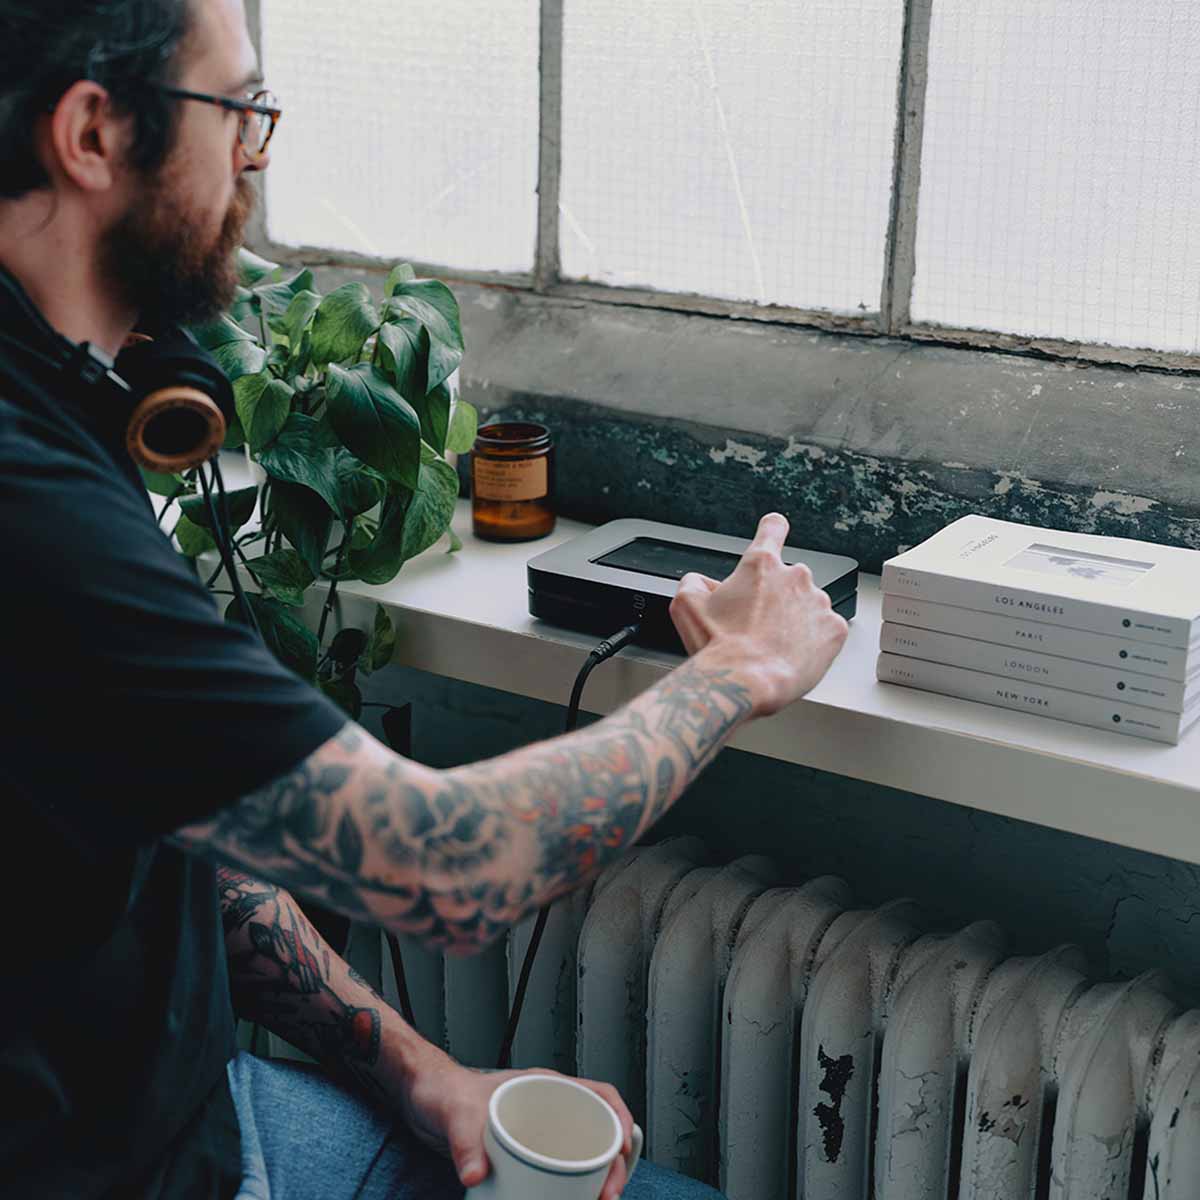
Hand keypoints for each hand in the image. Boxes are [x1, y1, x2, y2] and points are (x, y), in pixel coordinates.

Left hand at [398, 1056, 636, 1199]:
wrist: (422, 1099)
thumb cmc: (442, 1091)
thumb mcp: (455, 1112)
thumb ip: (465, 1142)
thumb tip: (476, 1177)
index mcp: (544, 1086)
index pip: (600, 1096)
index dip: (619, 1121)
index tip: (621, 1150)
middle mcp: (548, 1108)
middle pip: (598, 1132)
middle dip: (613, 1164)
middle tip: (607, 1195)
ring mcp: (538, 1132)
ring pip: (582, 1155)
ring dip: (595, 1180)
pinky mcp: (524, 1155)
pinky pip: (558, 1172)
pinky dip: (569, 1190)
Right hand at [669, 512, 848, 715]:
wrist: (746, 682)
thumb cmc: (718, 647)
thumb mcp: (686, 605)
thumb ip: (694, 582)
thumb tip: (701, 583)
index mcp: (761, 565)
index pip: (773, 529)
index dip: (772, 530)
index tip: (774, 530)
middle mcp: (795, 576)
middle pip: (787, 580)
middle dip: (774, 598)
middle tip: (755, 626)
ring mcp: (819, 602)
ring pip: (807, 606)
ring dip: (793, 620)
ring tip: (772, 647)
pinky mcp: (835, 629)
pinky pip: (824, 630)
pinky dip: (811, 641)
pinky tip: (791, 654)